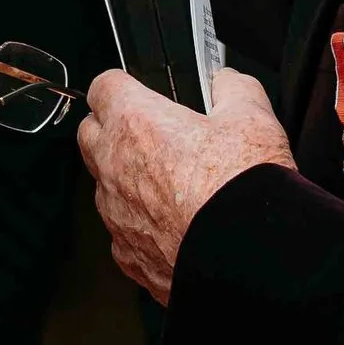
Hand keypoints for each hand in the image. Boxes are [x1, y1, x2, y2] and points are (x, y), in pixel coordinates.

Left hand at [75, 69, 294, 304]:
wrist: (250, 261)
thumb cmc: (243, 191)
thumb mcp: (253, 119)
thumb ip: (234, 88)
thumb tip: (228, 83)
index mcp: (135, 124)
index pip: (103, 87)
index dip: (121, 85)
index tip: (135, 89)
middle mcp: (114, 168)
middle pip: (90, 133)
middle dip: (111, 128)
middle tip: (150, 134)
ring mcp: (116, 215)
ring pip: (104, 185)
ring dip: (125, 179)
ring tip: (169, 184)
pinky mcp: (129, 255)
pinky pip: (122, 232)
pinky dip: (140, 225)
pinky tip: (173, 225)